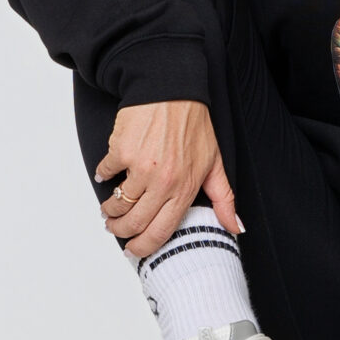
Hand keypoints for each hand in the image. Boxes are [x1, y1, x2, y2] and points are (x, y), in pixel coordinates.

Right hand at [93, 99, 238, 258]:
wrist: (171, 89)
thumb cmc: (193, 125)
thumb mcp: (215, 164)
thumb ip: (224, 199)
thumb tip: (236, 227)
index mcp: (185, 189)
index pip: (161, 232)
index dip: (143, 247)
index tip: (133, 250)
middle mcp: (163, 182)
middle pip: (134, 223)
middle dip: (120, 231)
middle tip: (115, 229)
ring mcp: (140, 168)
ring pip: (117, 203)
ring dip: (109, 211)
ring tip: (109, 209)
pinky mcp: (121, 151)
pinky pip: (106, 173)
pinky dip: (104, 175)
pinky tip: (108, 173)